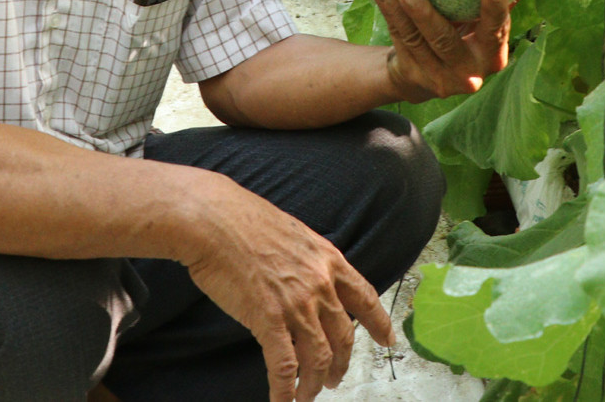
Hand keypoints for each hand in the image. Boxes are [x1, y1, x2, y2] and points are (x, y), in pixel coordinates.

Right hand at [183, 175, 393, 401]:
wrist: (215, 221)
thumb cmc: (244, 220)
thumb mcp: (294, 234)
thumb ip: (306, 262)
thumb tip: (304, 281)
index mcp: (328, 260)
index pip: (365, 297)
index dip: (379, 323)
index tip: (388, 340)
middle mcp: (320, 284)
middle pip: (343, 336)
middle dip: (341, 364)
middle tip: (334, 379)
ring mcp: (297, 304)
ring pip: (319, 357)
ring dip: (314, 383)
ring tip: (307, 396)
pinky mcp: (269, 320)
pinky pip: (285, 366)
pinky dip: (285, 390)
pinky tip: (282, 401)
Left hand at [370, 0, 510, 102]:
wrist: (429, 78)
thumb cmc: (465, 36)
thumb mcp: (481, 28)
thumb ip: (488, 4)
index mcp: (493, 56)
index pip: (496, 32)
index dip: (495, 12)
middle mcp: (468, 72)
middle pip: (445, 41)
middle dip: (425, 16)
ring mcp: (437, 77)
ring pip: (414, 39)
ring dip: (396, 11)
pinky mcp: (412, 74)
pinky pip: (399, 38)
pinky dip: (388, 12)